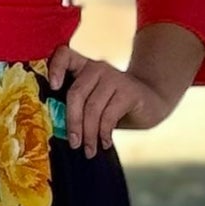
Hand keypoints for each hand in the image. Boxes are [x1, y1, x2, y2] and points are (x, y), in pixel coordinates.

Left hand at [44, 44, 166, 153]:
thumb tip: (57, 132)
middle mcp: (97, 68)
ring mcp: (114, 77)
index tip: (52, 87)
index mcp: (82, 67)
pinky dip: (104, 133)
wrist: (151, 103)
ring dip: (89, 133)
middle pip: (76, 93)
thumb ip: (76, 109)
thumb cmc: (114, 107)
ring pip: (92, 107)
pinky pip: (109, 115)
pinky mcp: (129, 91)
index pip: (63, 55)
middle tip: (74, 144)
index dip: (55, 67)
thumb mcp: (92, 104)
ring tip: (89, 150)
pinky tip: (105, 143)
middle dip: (73, 122)